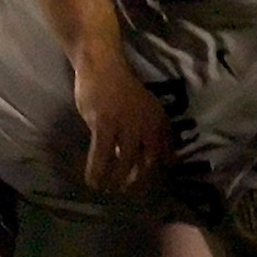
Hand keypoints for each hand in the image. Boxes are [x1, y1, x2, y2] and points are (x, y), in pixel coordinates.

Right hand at [72, 48, 169, 193]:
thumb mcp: (144, 108)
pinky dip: (97, 171)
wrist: (102, 65)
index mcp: (158, 120)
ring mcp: (126, 125)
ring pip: (124, 161)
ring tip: (108, 188)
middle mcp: (146, 124)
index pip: (164, 153)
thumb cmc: (121, 88)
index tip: (147, 185)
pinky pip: (101, 155)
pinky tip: (92, 181)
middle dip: (137, 180)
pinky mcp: (105, 124)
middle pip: (146, 162)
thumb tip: (155, 158)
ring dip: (116, 179)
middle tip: (126, 191)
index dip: (157, 172)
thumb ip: (149, 132)